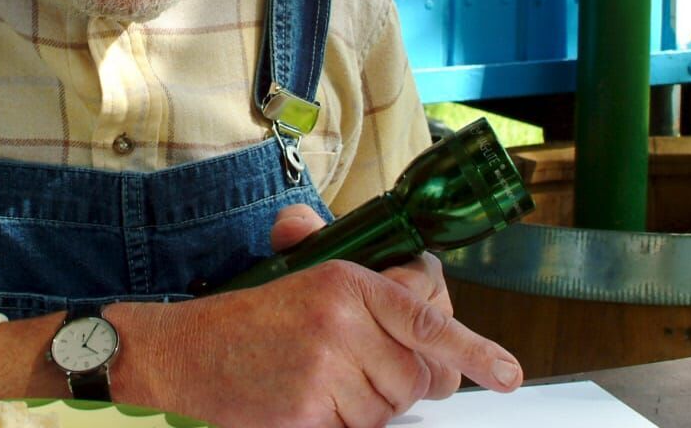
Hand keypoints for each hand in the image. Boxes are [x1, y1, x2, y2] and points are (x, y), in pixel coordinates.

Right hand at [109, 205, 522, 427]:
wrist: (184, 353)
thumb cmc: (249, 321)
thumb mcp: (306, 277)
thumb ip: (369, 285)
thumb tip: (427, 287)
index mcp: (347, 281)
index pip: (427, 319)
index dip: (475, 350)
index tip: (507, 374)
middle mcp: (341, 320)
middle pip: (418, 378)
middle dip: (403, 385)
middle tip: (362, 372)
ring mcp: (324, 368)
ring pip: (390, 409)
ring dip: (366, 408)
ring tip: (320, 383)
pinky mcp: (308, 411)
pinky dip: (339, 426)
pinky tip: (308, 403)